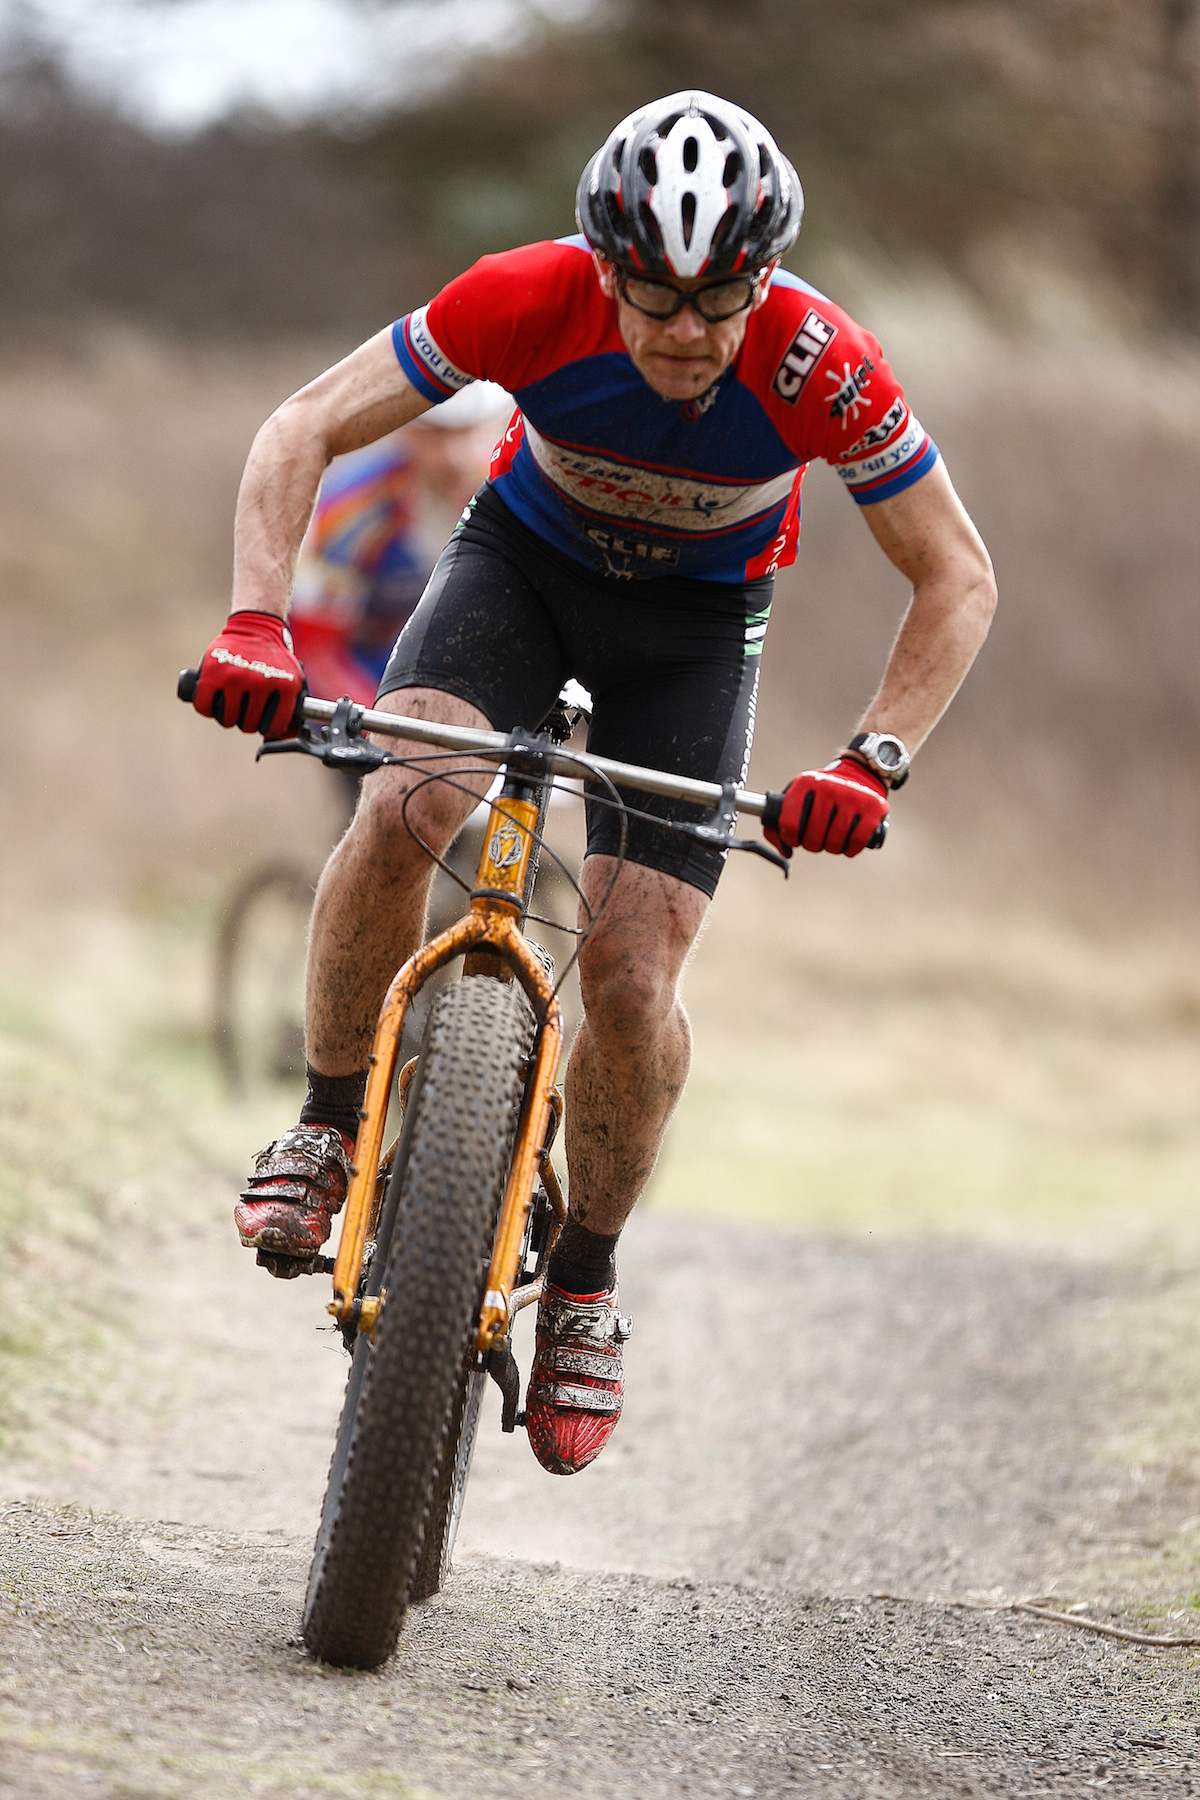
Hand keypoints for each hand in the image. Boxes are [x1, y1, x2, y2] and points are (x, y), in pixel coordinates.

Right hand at [192, 611, 306, 738]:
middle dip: (247, 723)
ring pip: (227, 719)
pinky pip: (204, 706)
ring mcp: (234, 678)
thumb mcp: (293, 679)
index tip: (263, 723)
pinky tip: (213, 704)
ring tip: (231, 708)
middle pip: (249, 725)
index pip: (273, 727)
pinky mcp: (212, 674)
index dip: (267, 728)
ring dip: (228, 718)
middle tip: (246, 713)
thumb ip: (291, 706)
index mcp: (283, 686)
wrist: (255, 628)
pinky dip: (207, 709)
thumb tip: (286, 737)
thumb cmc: (274, 658)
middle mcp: (259, 683)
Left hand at [764, 755, 888, 858]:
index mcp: (805, 784)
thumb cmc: (823, 792)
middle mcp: (828, 788)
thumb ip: (780, 823)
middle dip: (813, 844)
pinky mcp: (873, 807)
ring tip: (833, 840)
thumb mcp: (799, 796)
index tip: (796, 838)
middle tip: (817, 839)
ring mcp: (852, 797)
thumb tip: (785, 851)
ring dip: (832, 848)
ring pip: (834, 842)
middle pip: (813, 838)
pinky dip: (850, 849)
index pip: (790, 825)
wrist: (860, 771)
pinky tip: (848, 844)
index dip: (791, 838)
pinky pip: (857, 841)